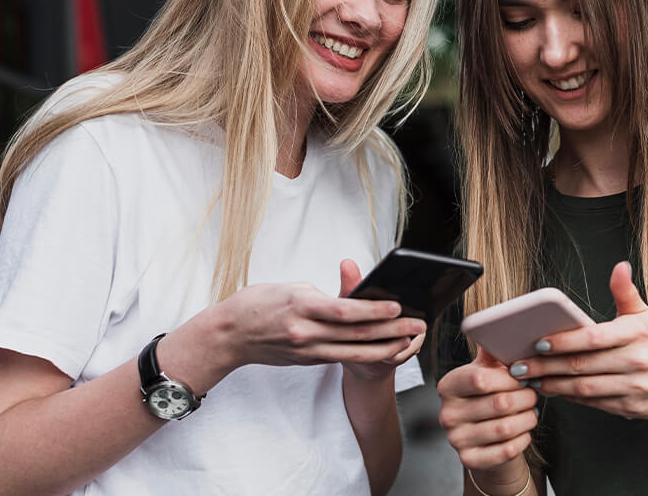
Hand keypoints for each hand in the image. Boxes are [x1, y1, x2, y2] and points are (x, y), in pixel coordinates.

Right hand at [202, 262, 425, 372]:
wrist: (229, 336)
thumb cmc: (257, 304)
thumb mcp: (288, 287)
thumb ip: (320, 294)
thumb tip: (349, 301)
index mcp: (300, 305)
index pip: (344, 310)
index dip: (373, 310)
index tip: (397, 305)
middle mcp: (305, 331)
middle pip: (355, 334)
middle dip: (390, 330)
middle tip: (418, 324)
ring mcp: (307, 349)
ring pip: (353, 352)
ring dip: (385, 348)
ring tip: (409, 340)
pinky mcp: (308, 360)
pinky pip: (341, 356)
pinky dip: (365, 353)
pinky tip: (384, 348)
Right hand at [437, 347, 538, 470]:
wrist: (482, 439)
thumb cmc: (488, 397)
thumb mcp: (486, 371)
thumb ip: (493, 350)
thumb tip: (504, 325)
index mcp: (448, 386)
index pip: (480, 379)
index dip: (509, 378)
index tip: (522, 376)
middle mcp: (447, 413)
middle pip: (499, 403)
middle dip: (525, 397)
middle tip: (532, 394)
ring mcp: (456, 439)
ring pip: (506, 428)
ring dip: (527, 418)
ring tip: (531, 411)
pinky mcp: (469, 460)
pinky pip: (506, 450)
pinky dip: (522, 439)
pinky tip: (524, 430)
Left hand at [510, 261, 647, 421]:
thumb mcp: (646, 314)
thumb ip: (625, 292)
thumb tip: (619, 266)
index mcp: (637, 334)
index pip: (593, 338)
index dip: (564, 341)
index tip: (539, 342)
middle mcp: (637, 361)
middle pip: (583, 366)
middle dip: (546, 366)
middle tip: (520, 365)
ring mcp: (635, 388)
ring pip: (584, 389)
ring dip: (553, 385)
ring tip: (530, 379)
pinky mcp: (631, 408)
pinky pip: (593, 403)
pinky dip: (569, 398)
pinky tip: (552, 390)